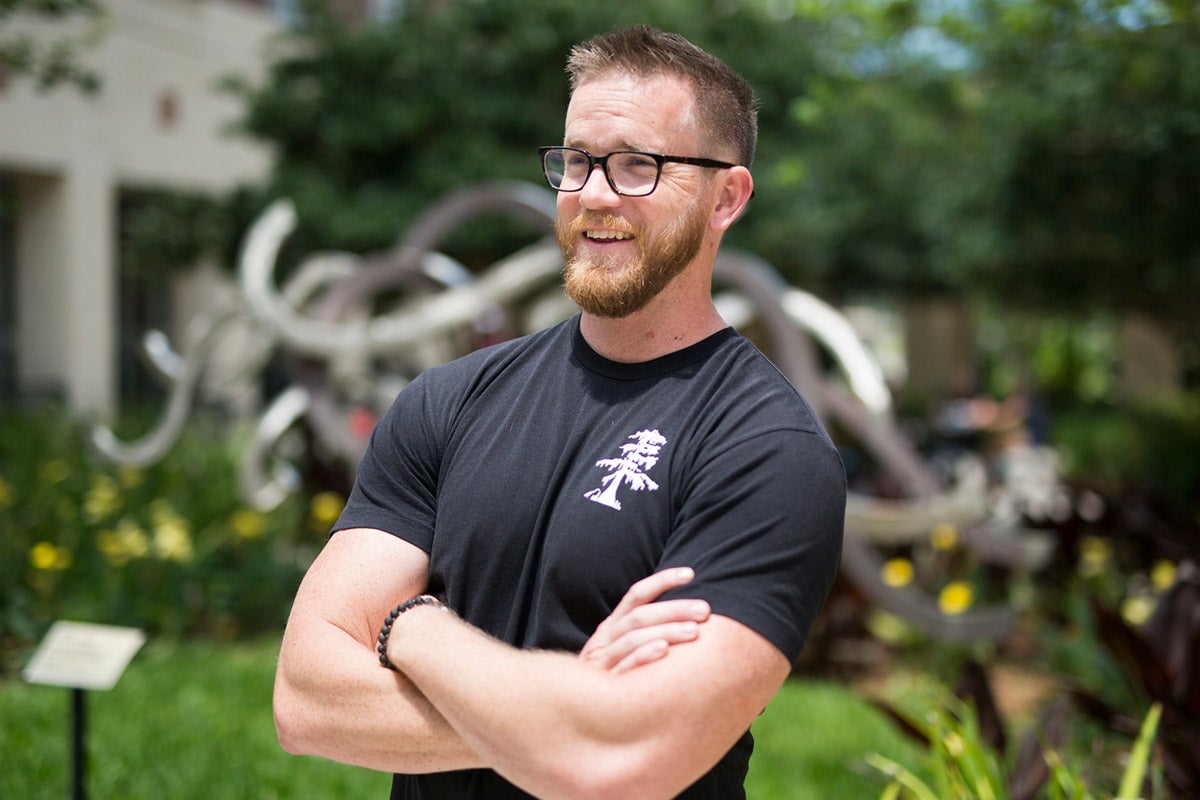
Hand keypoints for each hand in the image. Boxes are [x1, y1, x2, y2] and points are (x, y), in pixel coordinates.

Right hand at [580, 567, 710, 673]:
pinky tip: (664, 651)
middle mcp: (606, 637)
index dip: (662, 581)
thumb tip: (691, 616)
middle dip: (674, 609)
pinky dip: (643, 656)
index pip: (637, 594)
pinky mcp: (603, 682)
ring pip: (633, 637)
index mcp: (613, 625)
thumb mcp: (624, 650)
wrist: (579, 710)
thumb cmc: (615, 677)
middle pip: (640, 615)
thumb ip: (647, 632)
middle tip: (704, 610)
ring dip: (666, 631)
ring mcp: (602, 659)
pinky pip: (624, 666)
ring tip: (694, 631)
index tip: (690, 573)